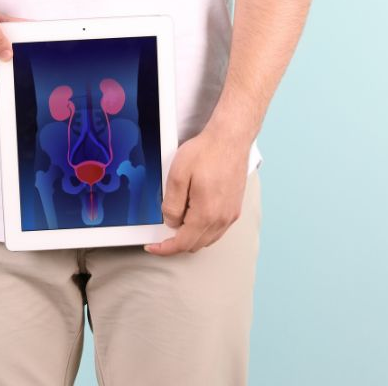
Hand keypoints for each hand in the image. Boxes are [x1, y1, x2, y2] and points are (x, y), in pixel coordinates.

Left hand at [144, 124, 250, 254]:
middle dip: (176, 243)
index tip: (153, 247)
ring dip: (191, 236)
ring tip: (178, 218)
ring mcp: (231, 214)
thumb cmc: (206, 152)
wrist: (230, 139)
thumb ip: (172, 204)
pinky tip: (194, 215)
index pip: (183, 243)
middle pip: (195, 245)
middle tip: (161, 232)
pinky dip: (203, 230)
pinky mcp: (235, 208)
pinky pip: (217, 230)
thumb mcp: (177, 175)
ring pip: (207, 239)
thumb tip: (171, 222)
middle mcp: (222, 219)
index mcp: (206, 213)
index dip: (165, 249)